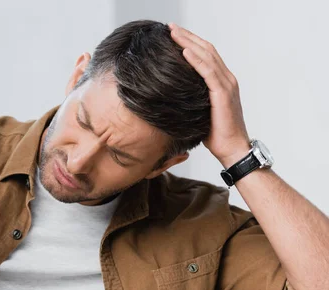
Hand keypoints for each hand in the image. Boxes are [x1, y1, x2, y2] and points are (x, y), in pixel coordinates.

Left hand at [168, 23, 251, 166]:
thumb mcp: (201, 112)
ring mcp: (227, 85)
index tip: (174, 34)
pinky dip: (196, 60)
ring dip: (188, 43)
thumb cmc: (216, 135)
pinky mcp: (223, 94)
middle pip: (206, 50)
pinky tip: (184, 51)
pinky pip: (208, 72)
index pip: (206, 55)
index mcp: (223, 82)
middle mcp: (227, 79)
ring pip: (207, 56)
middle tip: (170, 27)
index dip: (190, 42)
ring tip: (173, 33)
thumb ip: (193, 99)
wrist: (232, 150)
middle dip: (187, 36)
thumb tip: (173, 96)